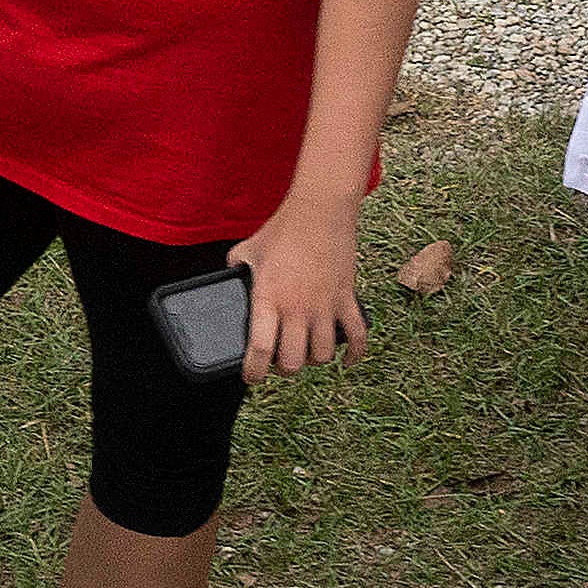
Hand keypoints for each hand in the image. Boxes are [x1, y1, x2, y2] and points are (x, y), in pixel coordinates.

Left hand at [241, 199, 365, 377]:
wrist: (320, 210)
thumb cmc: (283, 229)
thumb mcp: (248, 250)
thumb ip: (236, 268)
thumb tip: (230, 278)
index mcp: (269, 299)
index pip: (261, 350)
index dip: (254, 372)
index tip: (251, 376)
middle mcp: (298, 309)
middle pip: (294, 362)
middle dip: (284, 369)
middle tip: (280, 361)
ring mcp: (325, 306)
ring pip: (323, 356)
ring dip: (313, 360)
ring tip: (306, 352)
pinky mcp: (347, 299)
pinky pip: (358, 336)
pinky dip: (354, 354)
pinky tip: (345, 360)